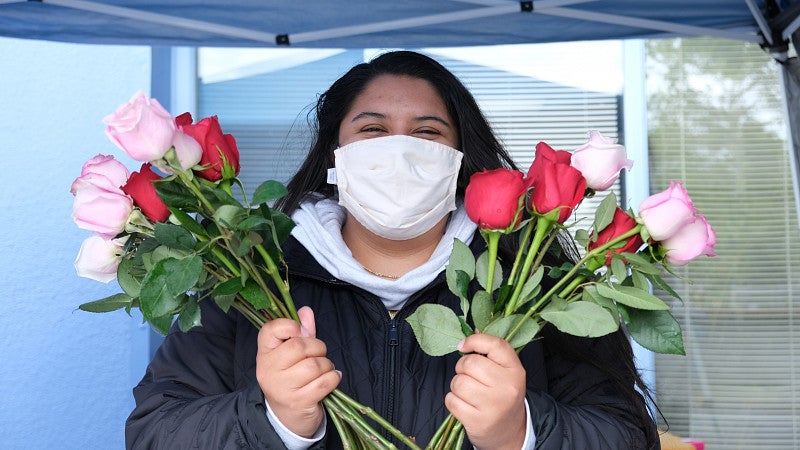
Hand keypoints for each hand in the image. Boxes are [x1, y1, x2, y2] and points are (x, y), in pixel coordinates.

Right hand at [256, 306, 340, 437]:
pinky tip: (332, 378)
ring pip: (314, 364)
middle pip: (299, 346)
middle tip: (320, 354)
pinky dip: (334, 377)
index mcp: (264, 353)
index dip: (291, 325)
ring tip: (325, 369)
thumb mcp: (291, 355)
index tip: (303, 333)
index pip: (270, 329)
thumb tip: (305, 311)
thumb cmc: (291, 380)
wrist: (286, 418)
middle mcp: (268, 369)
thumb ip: (300, 332)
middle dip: (318, 347)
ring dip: (327, 365)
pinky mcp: (297, 402)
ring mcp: (281, 387)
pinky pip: (324, 382)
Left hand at [445, 333, 526, 449]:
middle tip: (468, 376)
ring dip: (456, 386)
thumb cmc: (502, 396)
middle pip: (469, 363)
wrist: (509, 432)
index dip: (474, 341)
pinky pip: (451, 400)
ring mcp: (493, 405)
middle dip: (461, 368)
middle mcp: (507, 387)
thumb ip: (489, 351)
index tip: (463, 346)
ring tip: (468, 392)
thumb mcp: (504, 372)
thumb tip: (471, 329)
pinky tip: (464, 405)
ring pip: (458, 382)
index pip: (494, 344)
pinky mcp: (478, 421)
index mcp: (515, 370)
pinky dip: (453, 401)